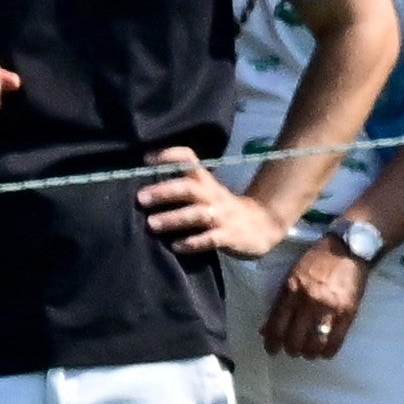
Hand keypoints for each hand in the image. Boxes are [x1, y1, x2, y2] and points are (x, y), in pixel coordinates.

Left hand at [138, 155, 285, 261]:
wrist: (262, 227)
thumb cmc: (224, 209)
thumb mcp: (209, 192)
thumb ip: (184, 187)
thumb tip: (145, 187)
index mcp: (206, 181)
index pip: (189, 160)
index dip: (169, 156)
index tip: (145, 159)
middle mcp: (213, 195)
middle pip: (189, 189)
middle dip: (165, 192)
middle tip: (141, 198)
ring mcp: (222, 217)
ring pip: (197, 215)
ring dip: (173, 218)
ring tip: (152, 224)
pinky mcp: (229, 237)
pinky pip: (210, 240)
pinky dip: (193, 243)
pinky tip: (176, 247)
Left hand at [262, 230, 371, 354]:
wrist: (348, 248)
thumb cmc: (318, 260)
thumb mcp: (293, 275)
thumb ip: (282, 300)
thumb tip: (267, 327)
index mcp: (291, 290)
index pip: (277, 325)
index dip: (272, 342)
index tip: (272, 349)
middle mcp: (308, 301)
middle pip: (294, 339)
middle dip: (292, 349)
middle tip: (293, 350)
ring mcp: (328, 308)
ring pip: (314, 344)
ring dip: (309, 353)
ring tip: (309, 352)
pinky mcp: (347, 313)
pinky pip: (335, 341)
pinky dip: (328, 351)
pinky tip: (325, 353)